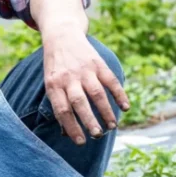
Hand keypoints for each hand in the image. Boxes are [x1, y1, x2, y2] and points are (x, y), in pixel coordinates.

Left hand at [41, 25, 129, 145]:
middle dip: (89, 120)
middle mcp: (68, 78)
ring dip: (105, 111)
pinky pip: (111, 80)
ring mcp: (84, 70)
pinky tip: (125, 107)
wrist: (61, 35)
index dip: (72, 127)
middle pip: (79, 102)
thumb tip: (66, 133)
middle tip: (97, 135)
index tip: (81, 142)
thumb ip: (58, 104)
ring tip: (111, 126)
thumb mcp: (50, 83)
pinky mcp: (98, 63)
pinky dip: (119, 94)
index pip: (62, 110)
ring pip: (96, 93)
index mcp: (53, 85)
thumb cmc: (56, 67)